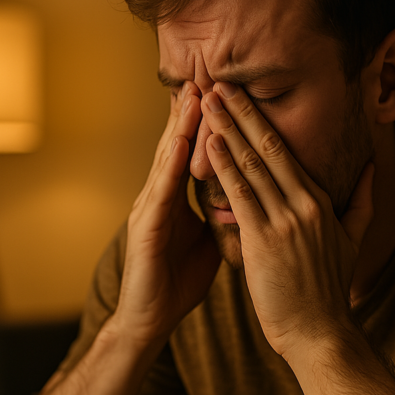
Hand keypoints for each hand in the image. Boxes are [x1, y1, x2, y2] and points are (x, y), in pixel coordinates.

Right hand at [105, 81, 221, 349]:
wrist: (150, 321)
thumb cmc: (176, 283)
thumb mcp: (209, 240)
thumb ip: (222, 215)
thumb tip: (249, 199)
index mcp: (176, 198)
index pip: (193, 151)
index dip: (207, 121)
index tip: (224, 91)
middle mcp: (159, 196)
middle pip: (177, 144)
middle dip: (191, 110)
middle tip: (207, 73)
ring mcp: (148, 209)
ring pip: (167, 158)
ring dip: (179, 126)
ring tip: (192, 94)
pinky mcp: (145, 228)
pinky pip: (161, 191)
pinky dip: (171, 165)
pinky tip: (180, 144)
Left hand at [200, 82, 374, 359]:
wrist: (321, 334)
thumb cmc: (329, 293)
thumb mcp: (353, 242)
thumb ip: (363, 203)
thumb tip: (373, 169)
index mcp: (321, 202)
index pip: (288, 150)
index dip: (263, 120)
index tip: (244, 95)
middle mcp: (305, 205)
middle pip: (270, 147)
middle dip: (243, 112)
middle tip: (220, 81)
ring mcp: (286, 222)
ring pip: (252, 165)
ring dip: (228, 130)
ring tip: (208, 101)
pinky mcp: (266, 241)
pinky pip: (241, 196)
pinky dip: (223, 166)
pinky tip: (208, 143)